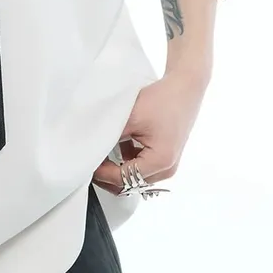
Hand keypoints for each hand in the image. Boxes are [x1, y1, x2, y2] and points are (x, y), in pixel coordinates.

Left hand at [91, 70, 208, 193]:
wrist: (184, 87)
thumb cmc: (162, 99)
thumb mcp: (130, 118)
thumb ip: (110, 137)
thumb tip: (91, 151)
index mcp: (161, 161)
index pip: (124, 179)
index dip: (102, 173)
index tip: (88, 164)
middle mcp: (167, 169)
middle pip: (130, 184)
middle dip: (109, 175)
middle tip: (91, 162)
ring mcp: (169, 166)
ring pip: (135, 178)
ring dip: (117, 169)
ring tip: (102, 155)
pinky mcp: (166, 159)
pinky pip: (142, 170)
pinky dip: (127, 162)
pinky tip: (119, 147)